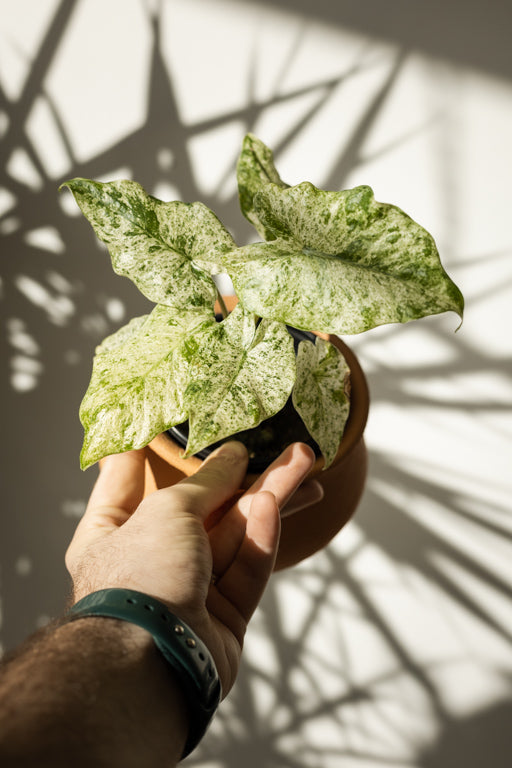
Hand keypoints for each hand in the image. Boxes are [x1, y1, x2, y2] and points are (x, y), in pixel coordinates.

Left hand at [65, 441, 317, 694]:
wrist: (153, 664)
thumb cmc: (139, 577)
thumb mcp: (168, 510)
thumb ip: (206, 482)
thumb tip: (234, 455)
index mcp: (111, 535)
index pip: (122, 487)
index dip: (140, 457)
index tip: (153, 429)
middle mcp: (149, 561)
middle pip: (203, 509)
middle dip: (243, 476)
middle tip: (277, 447)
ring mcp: (189, 592)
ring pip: (236, 535)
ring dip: (270, 496)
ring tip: (306, 461)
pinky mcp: (223, 619)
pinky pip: (246, 569)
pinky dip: (261, 538)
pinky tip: (276, 505)